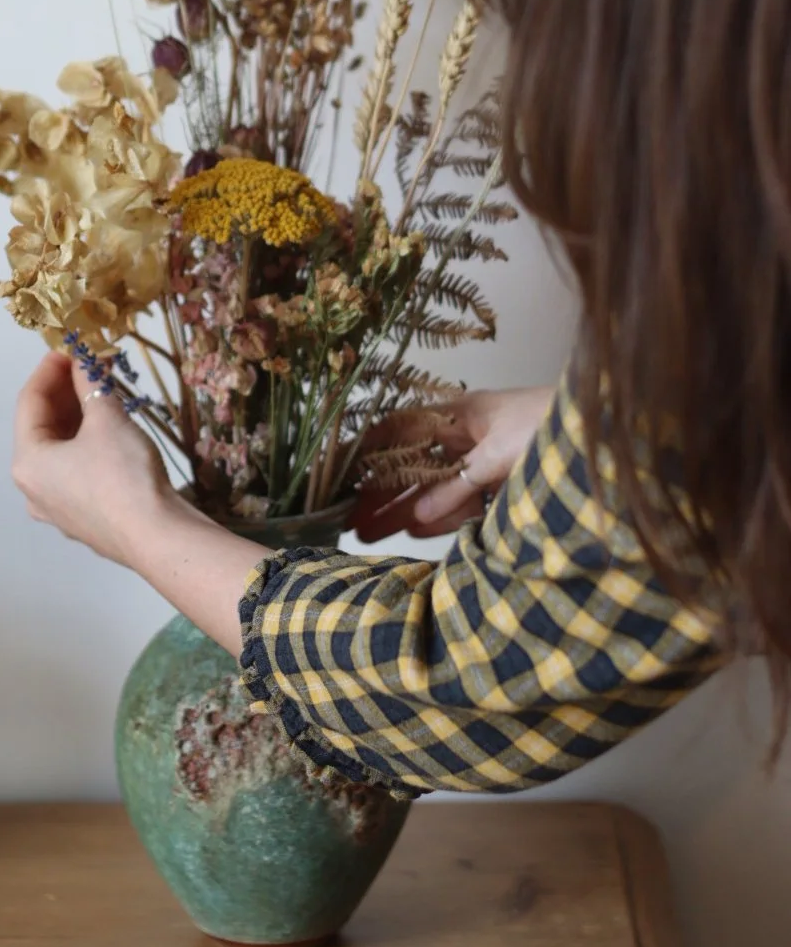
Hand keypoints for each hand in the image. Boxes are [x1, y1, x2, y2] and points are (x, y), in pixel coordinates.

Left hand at [12, 351, 175, 565]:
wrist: (157, 537)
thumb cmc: (124, 474)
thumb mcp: (107, 419)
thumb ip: (91, 385)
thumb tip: (85, 360)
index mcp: (27, 462)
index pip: (29, 401)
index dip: (50, 367)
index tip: (71, 343)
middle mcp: (33, 488)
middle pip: (43, 426)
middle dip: (67, 391)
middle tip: (92, 363)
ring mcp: (56, 508)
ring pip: (61, 450)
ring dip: (79, 416)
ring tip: (104, 389)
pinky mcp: (82, 519)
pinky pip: (76, 471)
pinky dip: (87, 444)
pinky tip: (110, 428)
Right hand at [351, 386, 552, 543]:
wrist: (607, 434)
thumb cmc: (552, 425)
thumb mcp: (497, 455)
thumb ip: (456, 487)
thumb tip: (415, 515)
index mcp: (459, 414)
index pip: (399, 429)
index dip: (367, 450)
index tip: (339, 473)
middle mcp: (465, 436)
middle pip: (411, 466)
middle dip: (379, 491)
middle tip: (349, 519)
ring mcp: (482, 461)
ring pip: (430, 487)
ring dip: (399, 509)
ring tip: (367, 532)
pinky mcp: (501, 484)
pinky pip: (460, 502)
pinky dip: (436, 516)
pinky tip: (411, 529)